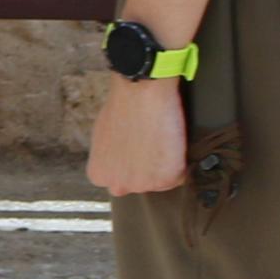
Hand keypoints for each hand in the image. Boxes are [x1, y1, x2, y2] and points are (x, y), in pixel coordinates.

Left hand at [86, 76, 190, 196]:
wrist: (140, 92)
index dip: (132, 164)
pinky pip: (179, 176)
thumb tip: (120, 164)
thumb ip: (109, 159)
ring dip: (164, 165)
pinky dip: (180, 162)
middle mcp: (118, 185)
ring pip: (161, 181)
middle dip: (147, 168)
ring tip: (160, 140)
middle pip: (141, 183)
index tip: (137, 150)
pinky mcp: (166, 179)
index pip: (120, 181)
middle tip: (151, 145)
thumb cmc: (120, 108)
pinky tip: (170, 142)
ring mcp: (143, 185)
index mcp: (99, 175)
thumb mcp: (103, 139)